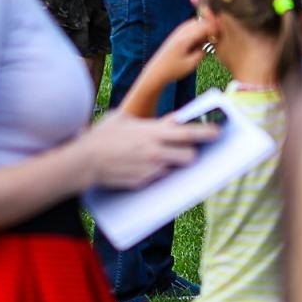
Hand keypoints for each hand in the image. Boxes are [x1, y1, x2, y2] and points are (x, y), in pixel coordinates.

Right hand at [79, 113, 218, 191]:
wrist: (84, 162)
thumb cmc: (101, 137)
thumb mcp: (122, 119)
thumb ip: (147, 121)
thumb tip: (167, 121)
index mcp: (152, 132)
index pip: (188, 132)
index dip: (206, 132)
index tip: (218, 132)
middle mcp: (155, 151)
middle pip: (189, 156)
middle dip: (191, 153)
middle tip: (189, 150)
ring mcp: (150, 169)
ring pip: (175, 169)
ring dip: (173, 164)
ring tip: (161, 158)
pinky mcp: (143, 183)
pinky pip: (158, 178)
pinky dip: (156, 174)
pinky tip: (143, 168)